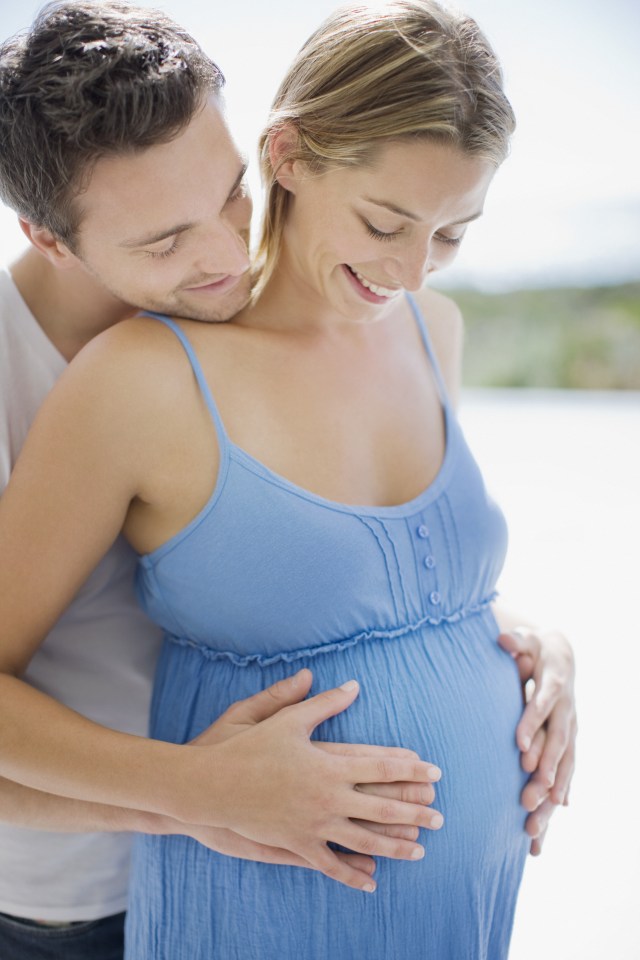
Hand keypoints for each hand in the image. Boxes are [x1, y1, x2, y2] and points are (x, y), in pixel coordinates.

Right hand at [185, 669, 441, 890]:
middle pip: (380, 807)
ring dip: (394, 844)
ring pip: (363, 840)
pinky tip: (372, 880)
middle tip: (441, 816)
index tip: (434, 773)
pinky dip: (352, 872)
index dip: (409, 769)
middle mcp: (326, 797)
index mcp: (326, 764)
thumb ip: (320, 702)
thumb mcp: (284, 718)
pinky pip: (330, 863)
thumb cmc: (245, 746)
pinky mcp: (296, 844)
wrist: (209, 785)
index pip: (379, 767)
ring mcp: (312, 825)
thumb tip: (351, 684)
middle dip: (413, 810)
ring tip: (419, 848)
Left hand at [499, 628, 575, 854]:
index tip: (518, 748)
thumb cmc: (537, 647)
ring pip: (563, 771)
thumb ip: (517, 641)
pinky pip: (562, 780)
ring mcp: (569, 733)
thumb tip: (505, 639)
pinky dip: (552, 807)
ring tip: (532, 831)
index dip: (532, 725)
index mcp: (554, 686)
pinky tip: (541, 836)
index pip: (543, 706)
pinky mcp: (566, 748)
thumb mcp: (528, 637)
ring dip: (548, 801)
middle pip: (557, 747)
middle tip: (526, 802)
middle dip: (544, 776)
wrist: (561, 654)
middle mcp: (566, 714)